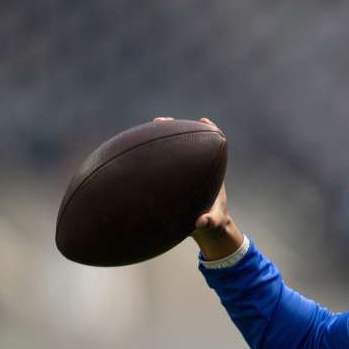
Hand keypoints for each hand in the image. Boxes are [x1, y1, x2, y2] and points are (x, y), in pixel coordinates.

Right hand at [155, 117, 244, 259]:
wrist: (207, 228)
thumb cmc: (212, 223)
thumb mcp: (213, 224)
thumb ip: (210, 223)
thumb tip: (201, 222)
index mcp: (211, 173)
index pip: (213, 147)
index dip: (210, 131)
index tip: (203, 121)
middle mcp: (198, 168)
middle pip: (190, 142)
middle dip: (178, 129)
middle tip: (162, 121)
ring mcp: (186, 172)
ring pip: (175, 150)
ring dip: (163, 138)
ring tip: (148, 128)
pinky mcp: (175, 179)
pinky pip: (163, 164)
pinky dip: (153, 157)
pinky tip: (135, 153)